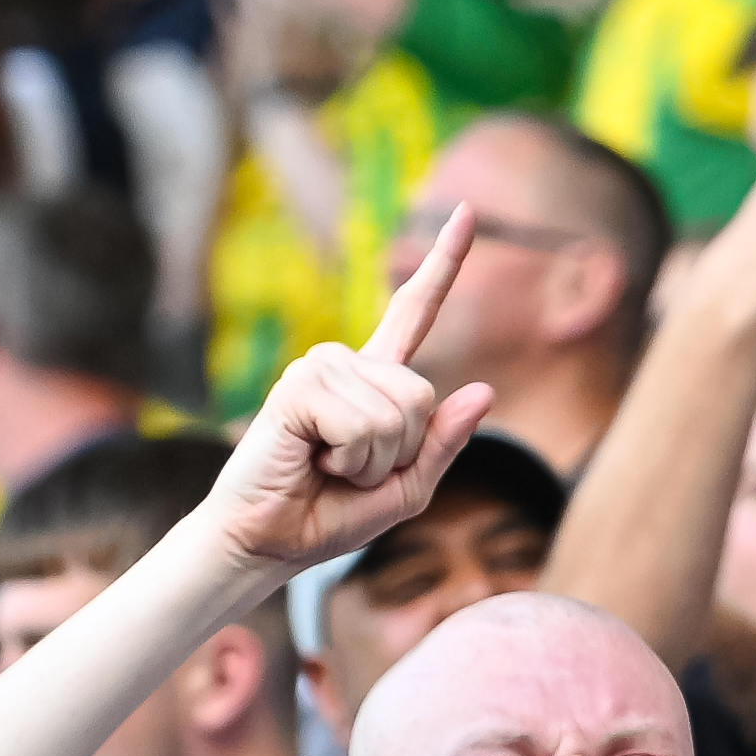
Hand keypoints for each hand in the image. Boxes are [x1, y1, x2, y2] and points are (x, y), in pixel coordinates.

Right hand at [208, 217, 498, 579]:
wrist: (269, 543)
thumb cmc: (331, 515)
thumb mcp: (409, 487)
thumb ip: (444, 441)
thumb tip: (485, 389)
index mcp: (376, 378)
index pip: (415, 310)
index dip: (444, 262)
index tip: (471, 212)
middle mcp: (346, 362)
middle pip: (423, 395)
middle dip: (401, 451)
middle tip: (350, 469)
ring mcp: (318, 368)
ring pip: (398, 412)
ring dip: (374, 460)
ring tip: (328, 466)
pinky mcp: (296, 387)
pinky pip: (363, 424)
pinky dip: (351, 459)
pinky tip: (312, 461)